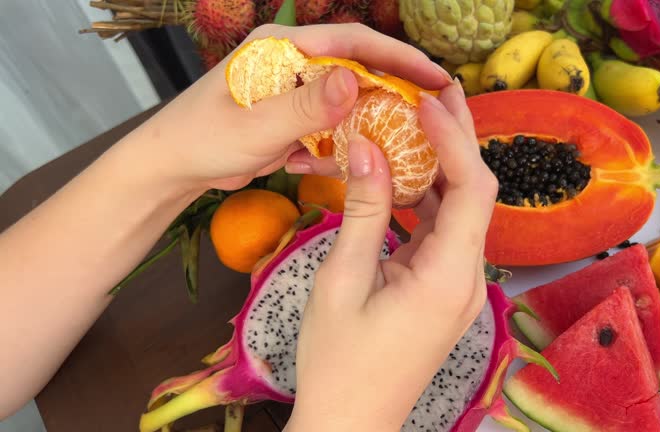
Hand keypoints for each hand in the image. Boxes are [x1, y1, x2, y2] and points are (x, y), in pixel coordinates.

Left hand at [123, 23, 451, 192]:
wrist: (171, 167)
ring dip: (366, 124)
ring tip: (394, 147)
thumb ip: (305, 105)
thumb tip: (354, 79)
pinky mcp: (291, 118)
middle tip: (431, 115)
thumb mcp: (256, 125)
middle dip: (392, 92)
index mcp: (283, 48)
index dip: (398, 57)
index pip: (351, 42)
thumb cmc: (204, 138)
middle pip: (355, 70)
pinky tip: (334, 166)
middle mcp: (292, 63)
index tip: (435, 78)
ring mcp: (292, 91)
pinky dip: (337, 147)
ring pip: (346, 102)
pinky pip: (328, 128)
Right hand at [284, 80, 498, 431]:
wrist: (350, 423)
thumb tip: (368, 149)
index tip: (427, 101)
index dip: (456, 140)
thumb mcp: (342, 281)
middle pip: (475, 195)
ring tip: (414, 122)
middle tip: (434, 93)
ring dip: (439, 168)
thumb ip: (361, 212)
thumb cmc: (339, 363)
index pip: (472, 191)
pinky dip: (424, 201)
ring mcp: (458, 288)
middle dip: (458, 141)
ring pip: (460, 212)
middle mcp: (467, 281)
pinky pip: (442, 234)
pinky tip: (400, 176)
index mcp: (447, 280)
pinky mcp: (443, 292)